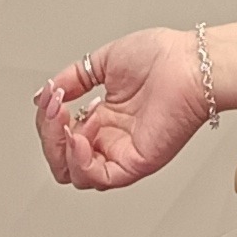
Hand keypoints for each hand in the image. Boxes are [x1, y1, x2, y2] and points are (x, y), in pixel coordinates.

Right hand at [34, 32, 207, 188]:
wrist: (190, 63)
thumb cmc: (164, 58)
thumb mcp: (102, 61)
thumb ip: (72, 79)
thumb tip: (46, 95)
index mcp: (104, 117)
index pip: (61, 135)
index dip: (48, 119)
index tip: (52, 95)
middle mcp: (111, 137)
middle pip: (62, 158)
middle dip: (48, 136)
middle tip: (54, 109)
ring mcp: (122, 151)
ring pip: (74, 174)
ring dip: (59, 147)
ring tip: (65, 120)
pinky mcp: (135, 163)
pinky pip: (98, 177)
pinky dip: (80, 161)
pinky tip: (78, 137)